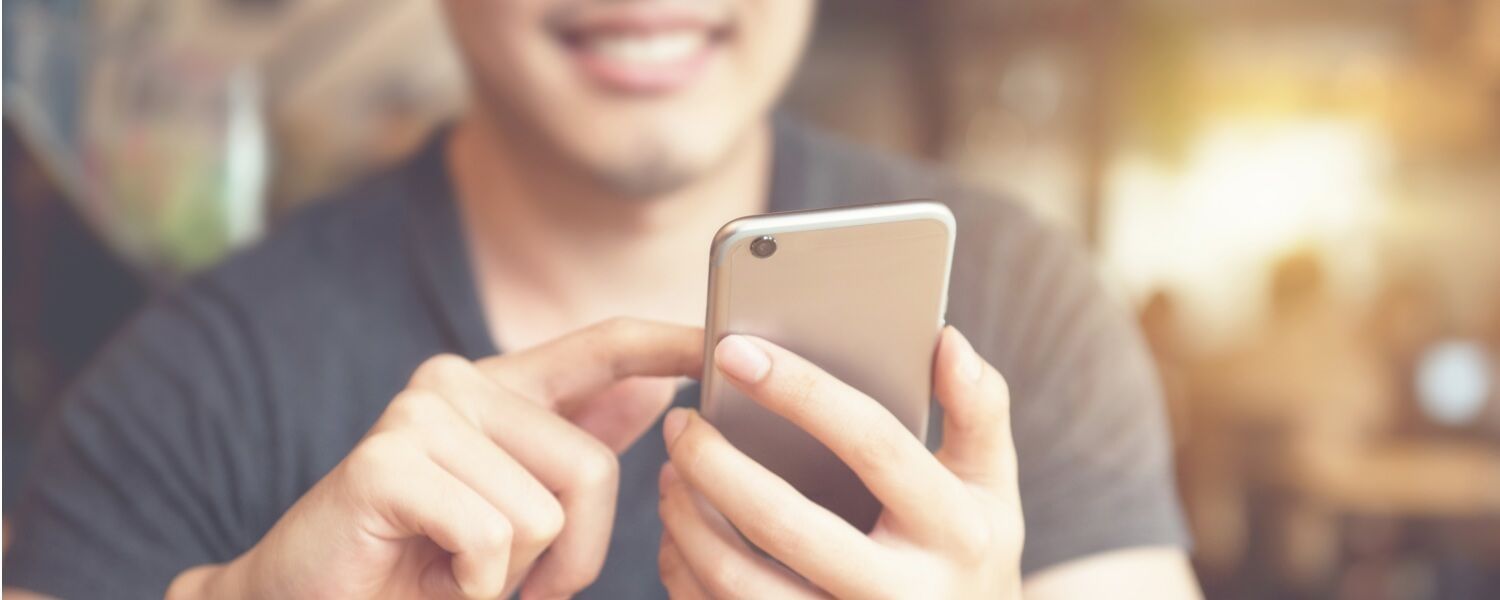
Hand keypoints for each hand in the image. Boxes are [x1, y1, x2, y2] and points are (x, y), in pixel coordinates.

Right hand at [169, 318, 701, 599]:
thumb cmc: (420, 566)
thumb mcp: (515, 507)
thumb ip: (573, 448)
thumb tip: (652, 389)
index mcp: (500, 389)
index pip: (605, 345)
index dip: (670, 343)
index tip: (724, 343)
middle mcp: (459, 383)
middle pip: (592, 469)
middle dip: (571, 558)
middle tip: (508, 582)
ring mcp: (419, 414)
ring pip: (546, 515)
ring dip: (515, 578)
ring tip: (456, 574)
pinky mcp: (386, 461)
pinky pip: (493, 539)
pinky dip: (476, 588)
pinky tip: (429, 579)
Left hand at [657, 327, 1022, 598]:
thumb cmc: (969, 555)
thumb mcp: (991, 487)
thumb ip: (977, 409)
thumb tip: (945, 339)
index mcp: (954, 529)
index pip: (871, 443)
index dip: (800, 391)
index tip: (734, 351)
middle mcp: (904, 593)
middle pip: (785, 524)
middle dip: (715, 465)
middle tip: (681, 423)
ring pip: (742, 585)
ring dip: (689, 525)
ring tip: (672, 476)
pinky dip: (688, 576)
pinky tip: (679, 538)